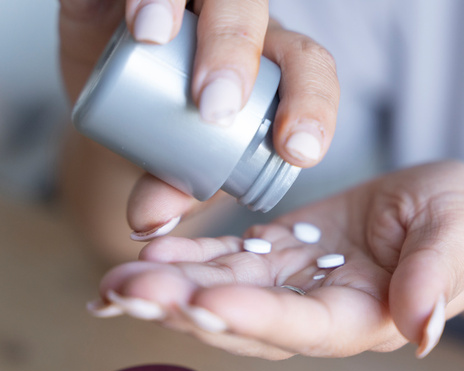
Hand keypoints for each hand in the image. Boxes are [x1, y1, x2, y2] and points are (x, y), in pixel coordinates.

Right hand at [59, 0, 339, 237]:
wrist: (118, 99)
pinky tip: (132, 17)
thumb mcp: (180, 165)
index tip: (296, 150)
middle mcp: (236, 22)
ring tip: (151, 36)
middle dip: (237, 52)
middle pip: (254, 12)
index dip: (313, 102)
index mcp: (271, 64)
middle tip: (213, 108)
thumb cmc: (175, 134)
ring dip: (176, 0)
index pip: (308, 68)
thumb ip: (172, 188)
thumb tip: (148, 223)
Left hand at [91, 161, 463, 358]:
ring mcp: (294, 283)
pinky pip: (228, 260)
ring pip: (227, 293)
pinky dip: (187, 259)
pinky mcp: (278, 254)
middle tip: (129, 292)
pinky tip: (148, 254)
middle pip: (247, 321)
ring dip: (171, 288)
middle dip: (187, 308)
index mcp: (365, 314)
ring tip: (116, 280)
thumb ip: (437, 276)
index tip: (206, 303)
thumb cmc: (460, 223)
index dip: (256, 317)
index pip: (305, 326)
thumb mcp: (459, 233)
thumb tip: (422, 326)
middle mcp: (319, 310)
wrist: (441, 211)